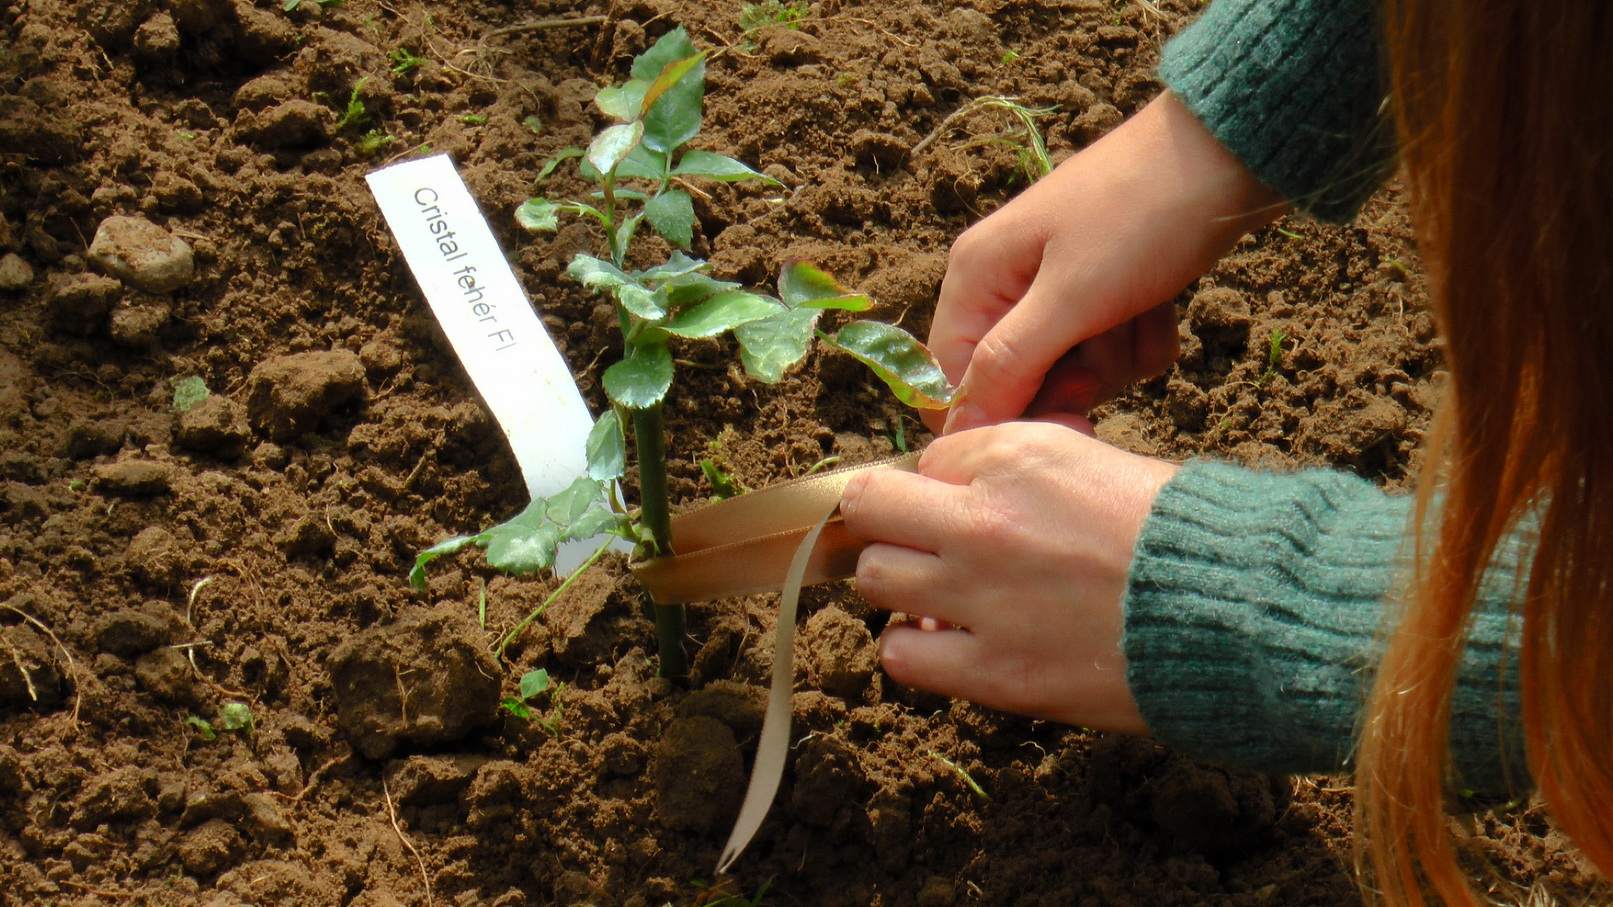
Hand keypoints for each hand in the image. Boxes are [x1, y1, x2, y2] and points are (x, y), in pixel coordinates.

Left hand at [839, 421, 1178, 732]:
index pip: (930, 457)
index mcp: (1017, 456)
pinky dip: (915, 648)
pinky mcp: (991, 670)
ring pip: (872, 576)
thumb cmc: (1184, 537)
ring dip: (900, 585)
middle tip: (923, 545)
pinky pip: (899, 653)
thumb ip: (1019, 466)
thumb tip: (956, 482)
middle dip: (891, 521)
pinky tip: (951, 644)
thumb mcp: (1100, 462)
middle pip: (870, 505)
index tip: (967, 507)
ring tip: (944, 598)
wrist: (1237, 616)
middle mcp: (983, 519)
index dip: (945, 485)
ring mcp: (979, 596)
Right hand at [929, 91, 1286, 433]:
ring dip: (1118, 354)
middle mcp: (1004, 285)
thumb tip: (958, 427)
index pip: (955, 382)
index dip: (1004, 412)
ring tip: (1143, 305)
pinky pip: (1111, 352)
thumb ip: (1010, 363)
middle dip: (1077, 374)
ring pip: (1072, 372)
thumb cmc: (1142, 215)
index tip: (1068, 413)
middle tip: (1112, 335)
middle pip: (1019, 383)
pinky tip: (1161, 305)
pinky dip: (1142, 339)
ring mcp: (1056, 288)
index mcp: (976, 277)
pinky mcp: (1102, 293)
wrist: (1230, 152)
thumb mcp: (1072, 296)